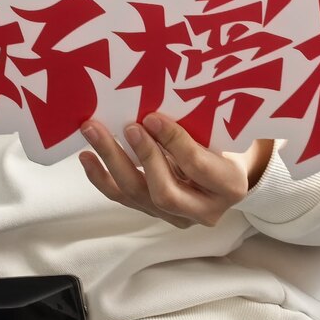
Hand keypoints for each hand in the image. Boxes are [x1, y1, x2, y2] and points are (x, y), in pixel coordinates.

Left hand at [79, 111, 274, 228]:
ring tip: (93, 134)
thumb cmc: (227, 142)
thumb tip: (153, 102)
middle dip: (141, 157)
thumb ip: (195, 125)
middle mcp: (205, 210)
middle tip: (125, 126)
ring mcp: (178, 217)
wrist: (231, 174)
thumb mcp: (222, 131)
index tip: (152, 117)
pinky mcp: (157, 215)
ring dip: (113, 163)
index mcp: (228, 185)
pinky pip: (125, 200)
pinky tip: (88, 158)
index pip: (196, 165)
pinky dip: (103, 179)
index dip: (172, 141)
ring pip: (139, 196)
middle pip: (164, 192)